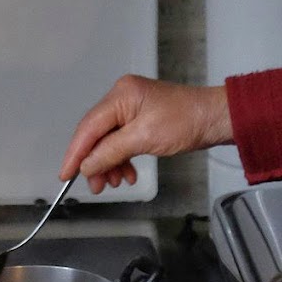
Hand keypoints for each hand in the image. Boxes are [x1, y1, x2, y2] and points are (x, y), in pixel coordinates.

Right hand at [58, 75, 233, 193]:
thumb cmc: (186, 122)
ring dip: (110, 164)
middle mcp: (122, 98)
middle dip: (95, 162)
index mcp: (120, 95)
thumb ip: (111, 152)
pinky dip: (122, 159)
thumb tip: (87, 165)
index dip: (75, 153)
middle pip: (96, 135)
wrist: (215, 118)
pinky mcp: (141, 120)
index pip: (88, 127)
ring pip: (109, 141)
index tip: (66, 175)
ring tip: (116, 183)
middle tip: (97, 186)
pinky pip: (122, 142)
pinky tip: (128, 174)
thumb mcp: (144, 138)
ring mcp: (132, 109)